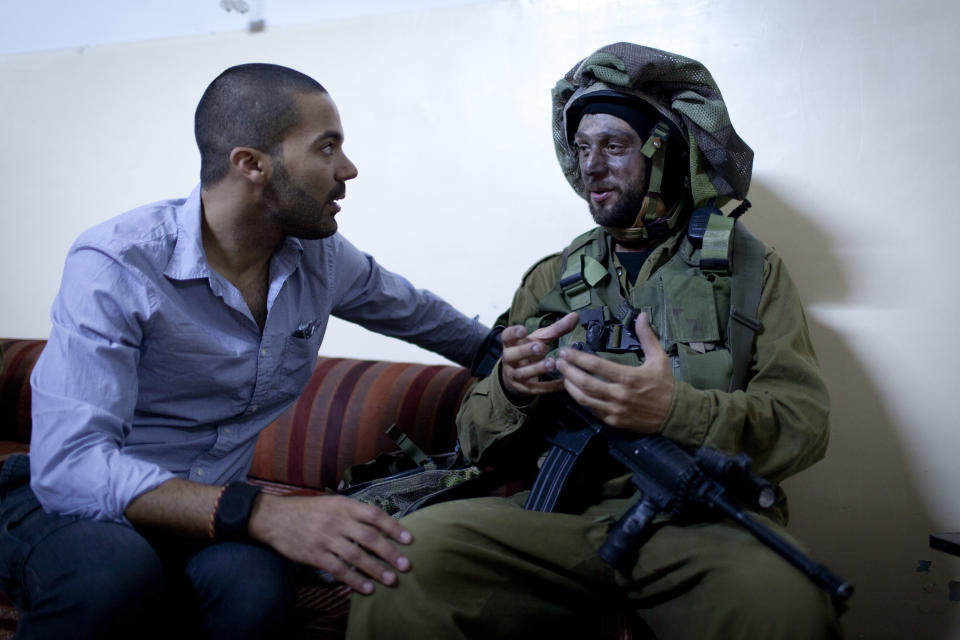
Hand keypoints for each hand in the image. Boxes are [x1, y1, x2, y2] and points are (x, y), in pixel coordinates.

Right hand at [249, 494, 411, 593]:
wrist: (274, 518)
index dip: (393, 527)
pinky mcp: (314, 555)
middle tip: (406, 565)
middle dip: (390, 552)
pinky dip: (354, 580)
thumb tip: (380, 525)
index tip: (409, 539)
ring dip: (375, 569)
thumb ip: (353, 512)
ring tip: (391, 580)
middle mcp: (337, 521)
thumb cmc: (307, 510)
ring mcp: (325, 538)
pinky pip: (338, 570)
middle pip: (369, 537)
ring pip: (356, 556)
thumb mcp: (331, 502)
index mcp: (343, 505)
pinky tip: (366, 588)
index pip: (374, 515)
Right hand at [499, 312, 579, 399]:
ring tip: (552, 363)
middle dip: (526, 351)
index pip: (507, 337)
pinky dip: (549, 386)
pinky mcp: (524, 388)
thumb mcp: (538, 339)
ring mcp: (515, 375)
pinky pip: (536, 389)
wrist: (515, 376)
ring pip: (523, 373)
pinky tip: (562, 382)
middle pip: (513, 355)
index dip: (513, 333)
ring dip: (537, 369)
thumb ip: (555, 329)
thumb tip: (575, 316)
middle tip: (540, 347)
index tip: (523, 330)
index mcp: (511, 344)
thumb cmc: (528, 352)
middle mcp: (510, 359)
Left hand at [555, 312, 673, 433]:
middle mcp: (619, 395)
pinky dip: (582, 400)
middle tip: (558, 362)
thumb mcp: (659, 358)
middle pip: (585, 382)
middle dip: (568, 371)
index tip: (567, 351)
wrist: (674, 414)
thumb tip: (640, 315)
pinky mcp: (614, 421)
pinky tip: (575, 391)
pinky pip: (593, 410)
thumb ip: (647, 336)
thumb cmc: (665, 384)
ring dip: (570, 386)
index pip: (596, 366)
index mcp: (629, 377)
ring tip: (562, 376)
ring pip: (585, 399)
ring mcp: (615, 410)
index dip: (577, 358)